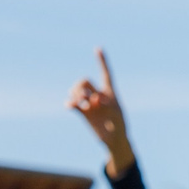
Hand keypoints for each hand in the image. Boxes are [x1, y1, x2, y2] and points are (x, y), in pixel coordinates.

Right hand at [68, 49, 134, 172]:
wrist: (114, 139)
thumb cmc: (119, 127)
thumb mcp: (117, 117)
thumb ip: (108, 106)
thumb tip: (96, 99)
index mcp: (110, 93)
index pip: (105, 73)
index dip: (102, 61)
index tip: (98, 48)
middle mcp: (97, 95)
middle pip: (85, 81)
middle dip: (82, 86)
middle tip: (85, 98)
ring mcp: (89, 103)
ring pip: (78, 90)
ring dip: (75, 93)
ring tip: (79, 103)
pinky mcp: (83, 112)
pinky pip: (73, 104)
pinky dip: (70, 103)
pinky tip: (69, 106)